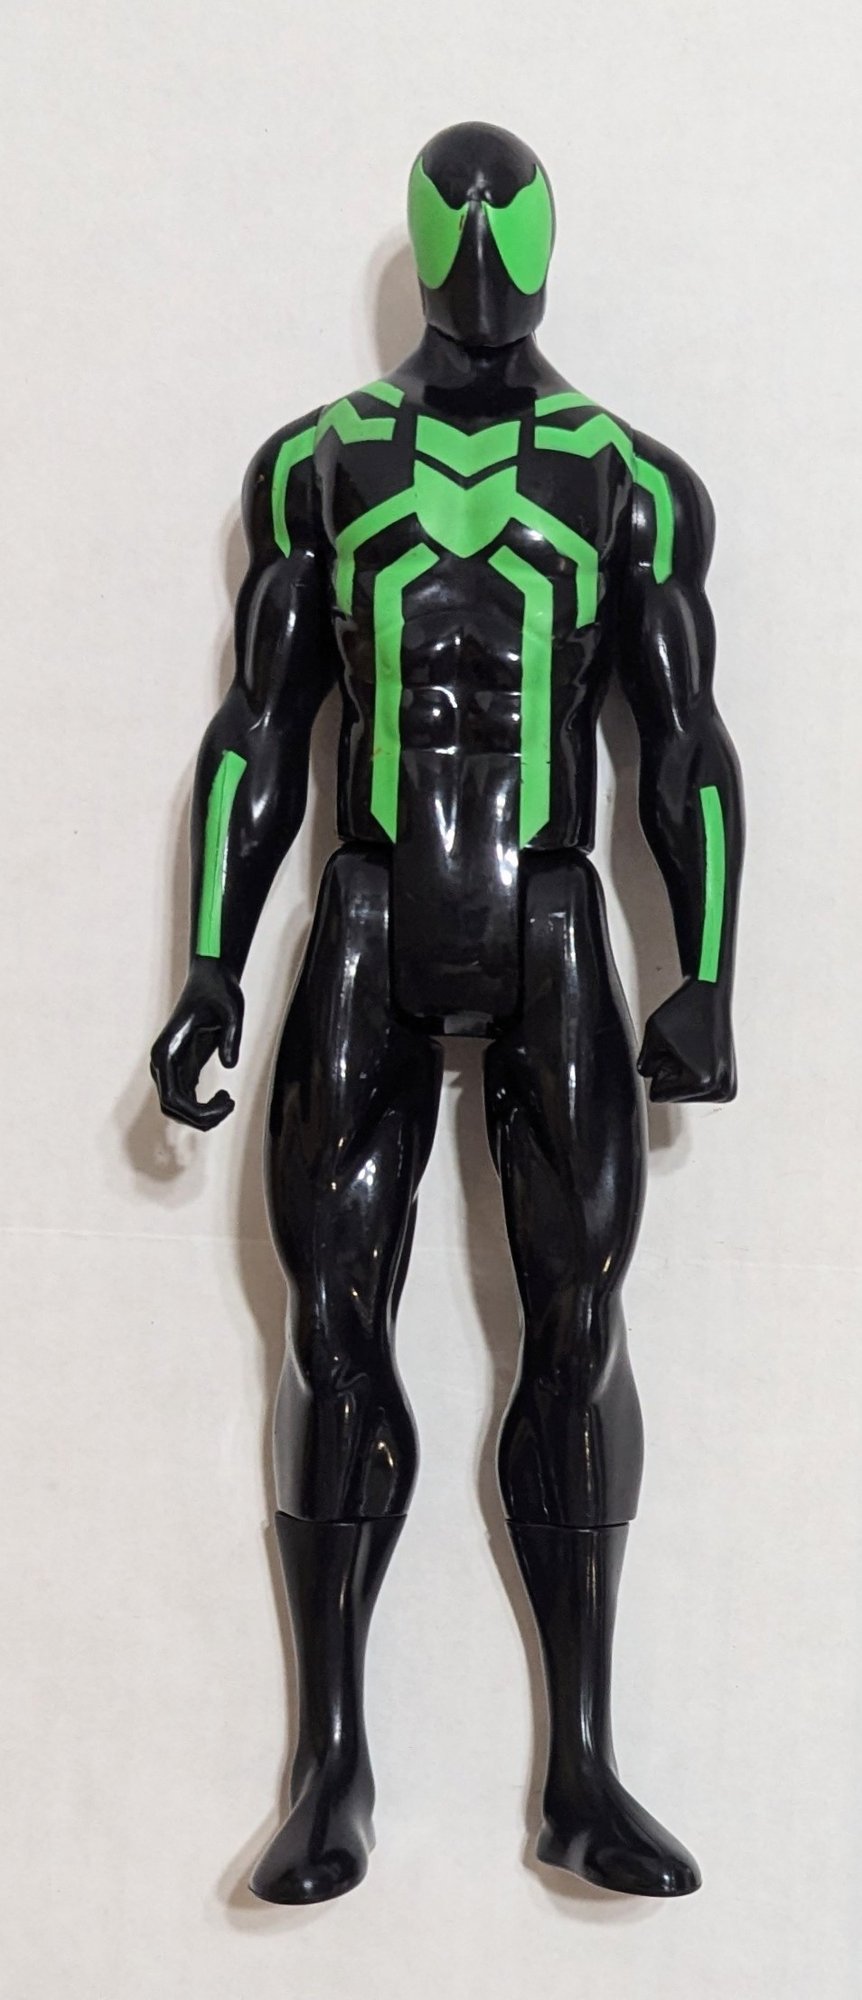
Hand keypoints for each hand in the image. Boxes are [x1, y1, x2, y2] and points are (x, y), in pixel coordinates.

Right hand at [150, 959, 243, 1129]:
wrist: (211, 979)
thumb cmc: (219, 991)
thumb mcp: (231, 1009)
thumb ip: (232, 1035)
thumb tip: (230, 1066)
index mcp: (165, 1051)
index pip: (172, 1097)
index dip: (197, 1112)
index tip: (226, 1104)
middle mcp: (162, 1063)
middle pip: (171, 1108)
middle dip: (201, 1117)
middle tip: (230, 1105)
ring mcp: (170, 1067)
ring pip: (176, 1108)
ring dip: (201, 1116)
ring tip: (228, 1102)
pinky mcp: (183, 1068)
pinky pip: (185, 1101)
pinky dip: (203, 1108)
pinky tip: (224, 1097)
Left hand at [638, 981, 736, 1103]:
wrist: (710, 995)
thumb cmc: (684, 1010)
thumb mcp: (653, 1035)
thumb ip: (643, 1064)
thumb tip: (648, 1078)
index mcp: (703, 1081)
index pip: (658, 1095)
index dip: (659, 1068)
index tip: (676, 1048)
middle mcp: (720, 1089)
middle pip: (673, 1097)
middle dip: (672, 1072)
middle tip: (685, 1047)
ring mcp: (728, 1089)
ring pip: (685, 1095)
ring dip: (682, 1072)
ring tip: (693, 1049)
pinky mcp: (730, 1087)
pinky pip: (697, 1092)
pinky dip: (693, 1074)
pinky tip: (700, 1054)